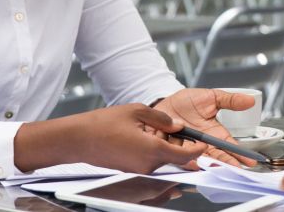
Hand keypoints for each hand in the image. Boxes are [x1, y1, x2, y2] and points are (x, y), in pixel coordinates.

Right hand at [14, 104, 205, 173]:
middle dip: (185, 151)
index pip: (185, 155)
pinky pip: (151, 167)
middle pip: (176, 161)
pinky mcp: (131, 172)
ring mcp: (138, 171)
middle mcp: (147, 165)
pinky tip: (150, 144)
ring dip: (169, 153)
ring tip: (166, 138)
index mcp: (152, 149)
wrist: (79, 140)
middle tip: (189, 139)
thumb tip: (177, 125)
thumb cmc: (103, 124)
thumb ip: (161, 118)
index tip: (204, 145)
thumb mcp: (136, 111)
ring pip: (164, 164)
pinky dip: (156, 157)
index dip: (198, 150)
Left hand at [154, 88, 256, 165]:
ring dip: (204, 162)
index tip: (249, 161)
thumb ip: (230, 100)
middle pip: (216, 157)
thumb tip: (250, 100)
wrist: (164, 102)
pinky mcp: (171, 148)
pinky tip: (189, 160)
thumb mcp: (211, 97)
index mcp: (214, 134)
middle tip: (234, 169)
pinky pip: (177, 155)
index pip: (229, 146)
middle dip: (226, 164)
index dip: (239, 154)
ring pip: (197, 159)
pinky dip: (183, 159)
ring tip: (212, 165)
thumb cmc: (188, 102)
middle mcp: (201, 144)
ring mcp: (186, 148)